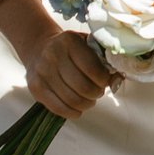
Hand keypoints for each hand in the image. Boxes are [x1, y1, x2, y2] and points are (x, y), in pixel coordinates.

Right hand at [0, 0, 117, 120]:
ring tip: (89, 100)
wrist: (38, 47)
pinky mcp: (35, 88)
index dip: (103, 80)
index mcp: (69, 41)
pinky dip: (72, 113)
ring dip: (86, 104)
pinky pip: (58, 108)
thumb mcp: (86, 44)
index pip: (93, 69)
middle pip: (83, 87)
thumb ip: (103, 58)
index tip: (104, 81)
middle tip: (97, 92)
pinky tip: (77, 109)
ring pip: (72, 100)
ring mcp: (42, 73)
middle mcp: (53, 55)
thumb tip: (118, 78)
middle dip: (96, 94)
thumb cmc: (69, 48)